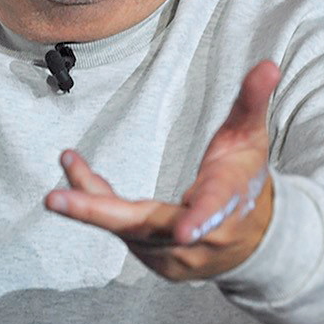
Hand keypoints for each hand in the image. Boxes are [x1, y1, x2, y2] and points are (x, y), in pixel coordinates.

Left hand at [44, 60, 279, 280]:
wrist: (253, 241)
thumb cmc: (246, 179)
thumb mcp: (251, 138)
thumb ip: (252, 101)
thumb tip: (268, 64)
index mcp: (227, 203)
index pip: (214, 210)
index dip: (201, 220)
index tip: (184, 230)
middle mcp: (199, 238)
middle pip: (145, 226)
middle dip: (97, 213)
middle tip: (55, 200)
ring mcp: (175, 255)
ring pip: (124, 226)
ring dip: (89, 198)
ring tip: (68, 160)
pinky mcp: (156, 259)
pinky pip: (120, 230)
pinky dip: (96, 205)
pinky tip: (78, 177)